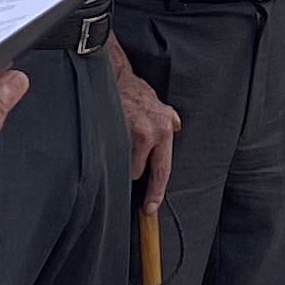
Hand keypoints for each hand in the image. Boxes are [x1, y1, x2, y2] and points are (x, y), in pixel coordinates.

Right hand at [109, 47, 176, 211]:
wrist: (115, 75)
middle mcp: (152, 132)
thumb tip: (176, 128)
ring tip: (117, 137)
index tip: (149, 208)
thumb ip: (168, 120)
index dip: (156, 192)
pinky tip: (108, 136)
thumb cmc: (136, 92)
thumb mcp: (159, 106)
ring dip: (119, 157)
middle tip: (126, 155)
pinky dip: (108, 150)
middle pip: (138, 172)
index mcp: (164, 130)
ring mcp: (131, 132)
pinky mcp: (113, 130)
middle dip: (131, 170)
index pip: (163, 170)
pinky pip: (110, 153)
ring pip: (122, 164)